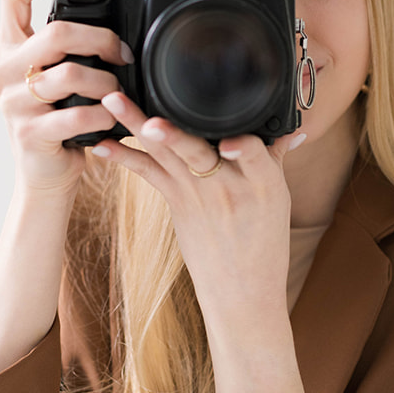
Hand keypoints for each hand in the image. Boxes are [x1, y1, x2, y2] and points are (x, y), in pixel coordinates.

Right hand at [0, 0, 130, 193]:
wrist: (45, 176)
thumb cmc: (58, 123)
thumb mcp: (56, 79)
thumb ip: (68, 51)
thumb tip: (115, 29)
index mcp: (10, 49)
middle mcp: (4, 71)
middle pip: (55, 33)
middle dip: (101, 40)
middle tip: (123, 54)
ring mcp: (12, 103)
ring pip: (69, 74)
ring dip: (107, 83)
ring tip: (118, 94)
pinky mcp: (29, 134)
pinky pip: (77, 115)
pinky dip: (104, 115)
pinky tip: (111, 120)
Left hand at [93, 91, 306, 333]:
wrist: (243, 290)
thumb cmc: (265, 242)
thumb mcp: (278, 197)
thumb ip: (274, 157)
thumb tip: (292, 129)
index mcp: (262, 182)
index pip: (255, 157)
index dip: (243, 147)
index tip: (232, 142)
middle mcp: (227, 186)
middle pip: (197, 150)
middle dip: (171, 131)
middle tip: (148, 116)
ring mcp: (197, 194)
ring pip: (164, 152)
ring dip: (136, 125)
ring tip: (114, 102)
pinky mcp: (176, 201)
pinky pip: (146, 173)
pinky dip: (123, 157)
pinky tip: (101, 143)